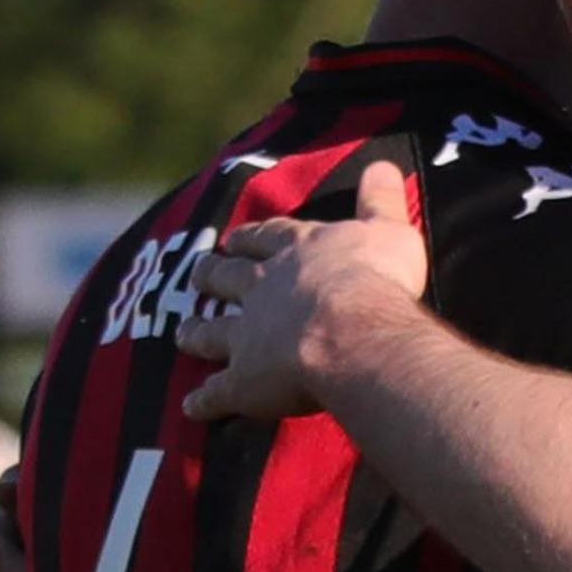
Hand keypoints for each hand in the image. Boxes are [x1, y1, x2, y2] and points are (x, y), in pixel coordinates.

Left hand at [174, 163, 428, 422]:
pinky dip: (205, 400)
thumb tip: (384, 164)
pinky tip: (191, 407)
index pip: (267, 238)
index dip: (252, 238)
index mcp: (296, 252)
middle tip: (199, 274)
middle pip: (228, 278)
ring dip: (197, 333)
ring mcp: (247, 334)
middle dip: (213, 276)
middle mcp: (262, 288)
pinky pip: (219, 392)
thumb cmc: (376, 279)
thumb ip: (381, 200)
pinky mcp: (244, 378)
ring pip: (213, 331)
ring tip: (183, 334)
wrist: (353, 330)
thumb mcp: (388, 229)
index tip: (235, 238)